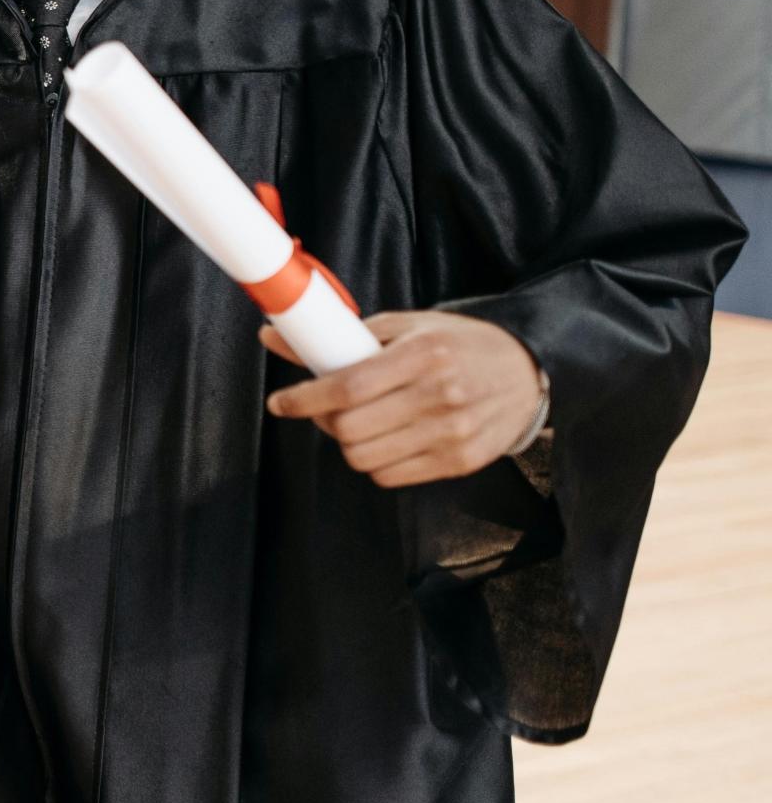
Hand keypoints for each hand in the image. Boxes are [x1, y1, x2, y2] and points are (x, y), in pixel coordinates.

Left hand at [262, 311, 544, 487]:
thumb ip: (343, 335)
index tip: (280, 403)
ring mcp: (453, 434)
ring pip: (365, 459)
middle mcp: (440, 396)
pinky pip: (391, 477)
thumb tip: (274, 336)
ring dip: (348, 443)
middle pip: (350, 429)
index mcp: (424, 355)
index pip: (348, 387)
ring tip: (358, 423)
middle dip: (323, 420)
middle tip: (323, 408)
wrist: (528, 371)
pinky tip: (386, 438)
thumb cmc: (459, 344)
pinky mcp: (461, 462)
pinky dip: (376, 461)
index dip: (304, 399)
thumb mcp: (406, 326)